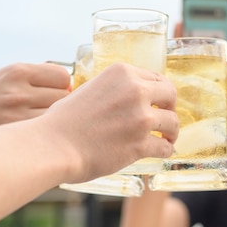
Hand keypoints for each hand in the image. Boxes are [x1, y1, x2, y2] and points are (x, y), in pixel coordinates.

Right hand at [0, 62, 70, 132]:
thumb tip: (72, 86)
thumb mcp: (7, 76)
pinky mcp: (15, 136)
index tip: (54, 92)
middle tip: (46, 109)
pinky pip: (45, 134)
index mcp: (18, 72)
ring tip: (41, 122)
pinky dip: (46, 134)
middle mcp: (18, 92)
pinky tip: (37, 135)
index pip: (63, 76)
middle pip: (65, 98)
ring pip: (57, 117)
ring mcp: (17, 116)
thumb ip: (38, 79)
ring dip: (55, 120)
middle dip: (61, 103)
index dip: (62, 85)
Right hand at [44, 63, 178, 181]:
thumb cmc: (63, 122)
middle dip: (170, 108)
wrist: (54, 146)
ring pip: (173, 123)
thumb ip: (112, 91)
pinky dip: (165, 152)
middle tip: (166, 120)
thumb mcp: (88, 90)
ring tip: (167, 140)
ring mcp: (140, 118)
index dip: (160, 93)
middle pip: (170, 95)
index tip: (159, 103)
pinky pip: (164, 148)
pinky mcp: (140, 144)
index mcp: (122, 73)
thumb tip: (124, 100)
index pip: (155, 77)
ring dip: (171, 133)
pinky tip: (161, 153)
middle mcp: (135, 91)